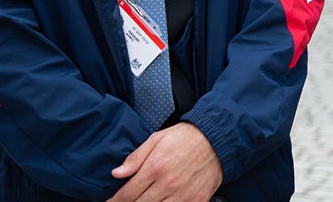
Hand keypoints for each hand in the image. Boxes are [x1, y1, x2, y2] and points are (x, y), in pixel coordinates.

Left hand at [106, 123, 222, 201]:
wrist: (217, 139)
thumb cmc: (185, 137)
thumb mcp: (157, 139)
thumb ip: (136, 157)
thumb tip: (117, 173)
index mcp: (156, 167)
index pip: (128, 193)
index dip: (115, 201)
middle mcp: (168, 184)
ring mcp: (183, 195)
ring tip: (142, 201)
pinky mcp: (196, 201)